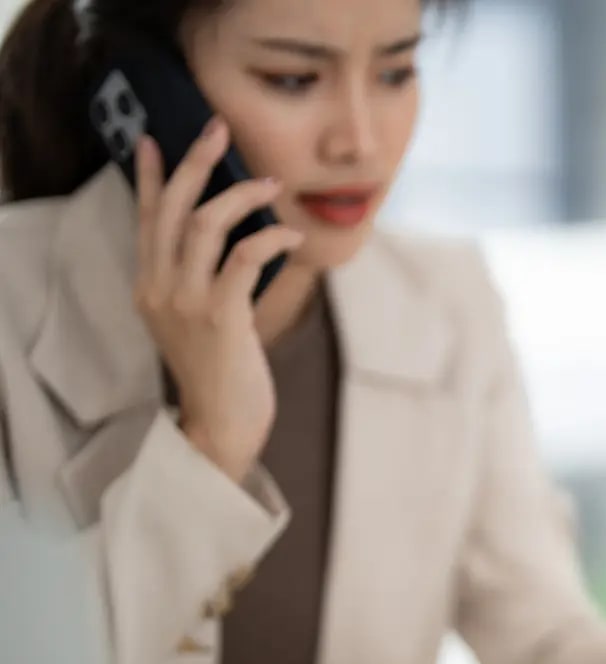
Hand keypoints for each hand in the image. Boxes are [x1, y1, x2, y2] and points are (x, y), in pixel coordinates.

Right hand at [132, 118, 304, 482]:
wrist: (222, 422)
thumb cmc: (221, 370)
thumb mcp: (199, 318)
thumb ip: (200, 279)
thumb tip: (230, 238)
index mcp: (149, 285)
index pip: (145, 218)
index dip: (149, 176)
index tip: (153, 139)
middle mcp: (158, 288)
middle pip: (171, 208)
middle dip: (195, 162)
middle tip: (220, 130)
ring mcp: (185, 301)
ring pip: (204, 224)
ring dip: (242, 195)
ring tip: (272, 185)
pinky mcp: (219, 315)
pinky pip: (241, 257)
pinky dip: (269, 238)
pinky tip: (291, 237)